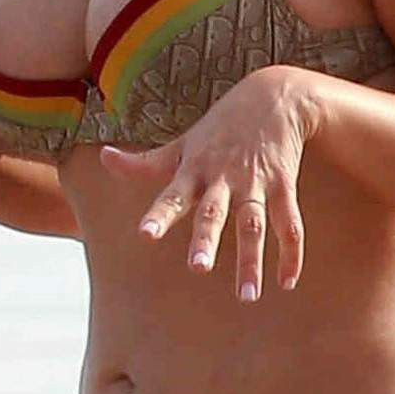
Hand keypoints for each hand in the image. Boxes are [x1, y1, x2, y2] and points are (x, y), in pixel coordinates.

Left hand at [99, 66, 316, 301]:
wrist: (274, 97)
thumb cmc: (220, 126)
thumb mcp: (182, 142)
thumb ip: (145, 162)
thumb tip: (103, 157)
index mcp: (194, 170)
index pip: (173, 195)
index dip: (160, 215)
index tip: (146, 235)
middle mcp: (224, 179)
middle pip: (214, 213)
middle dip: (207, 239)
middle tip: (199, 267)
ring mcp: (256, 184)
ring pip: (255, 226)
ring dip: (252, 261)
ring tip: (247, 296)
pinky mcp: (284, 186)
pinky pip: (290, 225)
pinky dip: (290, 254)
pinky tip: (287, 282)